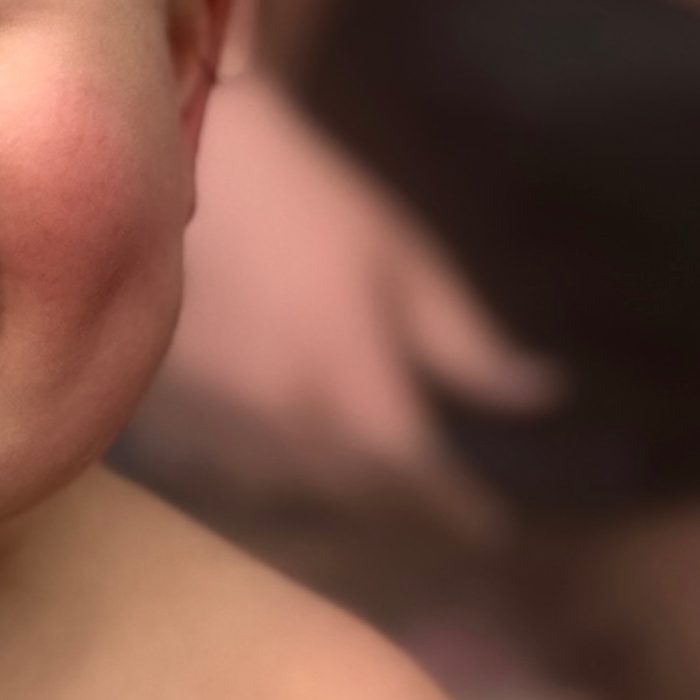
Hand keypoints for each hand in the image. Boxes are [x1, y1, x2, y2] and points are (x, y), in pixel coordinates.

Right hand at [152, 64, 556, 531]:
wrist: (158, 169)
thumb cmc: (302, 199)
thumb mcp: (401, 257)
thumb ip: (468, 343)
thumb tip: (541, 395)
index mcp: (358, 396)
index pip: (424, 484)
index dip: (461, 510)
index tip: (492, 530)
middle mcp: (292, 438)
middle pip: (359, 501)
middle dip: (400, 506)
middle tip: (432, 500)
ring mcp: (222, 436)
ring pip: (296, 494)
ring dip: (339, 494)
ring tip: (367, 477)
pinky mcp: (170, 424)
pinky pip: (238, 474)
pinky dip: (276, 470)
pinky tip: (287, 442)